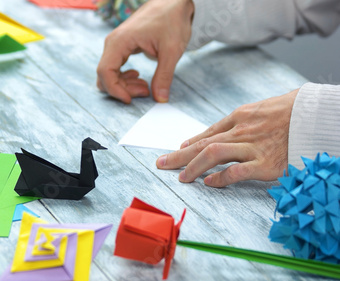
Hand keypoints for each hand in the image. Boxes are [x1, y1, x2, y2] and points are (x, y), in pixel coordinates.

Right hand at [96, 0, 193, 103]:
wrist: (174, 3)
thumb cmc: (172, 20)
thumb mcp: (171, 51)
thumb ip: (164, 76)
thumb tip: (160, 99)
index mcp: (120, 41)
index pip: (105, 72)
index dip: (115, 90)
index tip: (131, 100)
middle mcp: (113, 43)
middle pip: (105, 75)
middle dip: (122, 89)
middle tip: (146, 92)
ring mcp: (116, 45)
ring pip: (110, 74)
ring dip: (124, 85)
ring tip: (147, 86)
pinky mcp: (122, 47)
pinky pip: (115, 68)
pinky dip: (125, 78)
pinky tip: (140, 78)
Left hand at [156, 89, 299, 186]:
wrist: (316, 114)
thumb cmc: (290, 111)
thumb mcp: (261, 109)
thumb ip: (240, 121)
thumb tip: (219, 132)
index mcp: (240, 116)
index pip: (208, 133)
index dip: (190, 143)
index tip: (177, 150)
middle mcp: (241, 130)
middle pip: (203, 144)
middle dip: (179, 155)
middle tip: (161, 164)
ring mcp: (253, 146)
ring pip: (214, 154)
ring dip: (193, 166)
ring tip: (180, 177)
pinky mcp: (266, 163)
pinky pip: (237, 171)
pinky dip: (221, 178)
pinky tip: (209, 184)